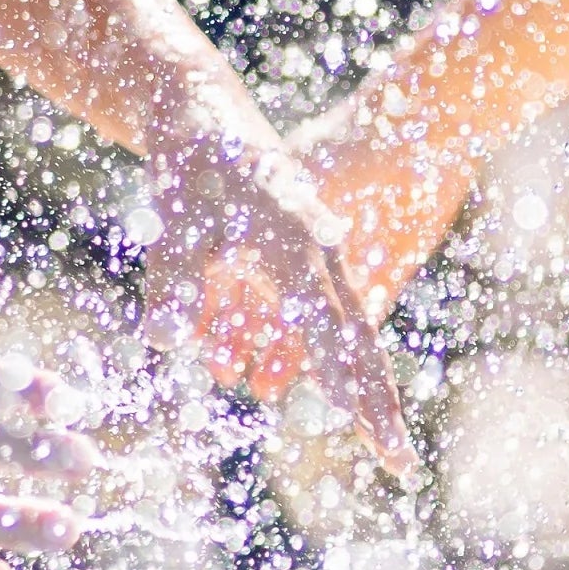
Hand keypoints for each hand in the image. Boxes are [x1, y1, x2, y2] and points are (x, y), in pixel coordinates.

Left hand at [136, 132, 417, 478]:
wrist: (200, 105)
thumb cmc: (192, 156)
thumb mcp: (176, 215)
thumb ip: (175, 279)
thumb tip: (167, 343)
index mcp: (297, 246)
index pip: (332, 333)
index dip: (352, 390)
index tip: (375, 437)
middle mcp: (318, 252)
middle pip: (358, 340)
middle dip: (377, 404)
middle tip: (401, 464)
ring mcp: (315, 251)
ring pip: (347, 328)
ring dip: (358, 386)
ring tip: (380, 440)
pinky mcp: (298, 252)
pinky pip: (319, 312)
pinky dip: (325, 354)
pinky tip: (323, 388)